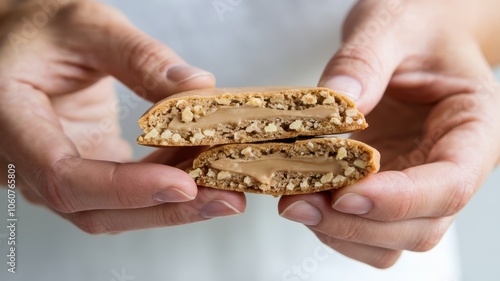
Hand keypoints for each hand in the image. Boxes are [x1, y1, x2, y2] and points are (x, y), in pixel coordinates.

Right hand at [0, 0, 244, 233]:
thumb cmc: (39, 30)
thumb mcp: (87, 26)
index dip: (126, 188)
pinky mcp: (78, 170)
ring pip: (110, 211)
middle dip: (164, 209)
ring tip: (221, 185)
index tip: (183, 184)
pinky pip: (118, 194)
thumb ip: (139, 55)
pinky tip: (196, 169)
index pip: (63, 176)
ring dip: (169, 203)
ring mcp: (50, 173)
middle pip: (94, 210)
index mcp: (8, 120)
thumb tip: (197, 86)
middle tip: (225, 198)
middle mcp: (22, 161)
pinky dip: (160, 185)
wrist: (21, 44)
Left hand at [279, 0, 499, 267]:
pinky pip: (365, 228)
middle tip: (298, 202)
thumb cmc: (418, 26)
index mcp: (474, 129)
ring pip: (391, 240)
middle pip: (419, 227)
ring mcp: (417, 182)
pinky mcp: (385, 185)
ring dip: (340, 232)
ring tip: (295, 202)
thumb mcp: (392, 26)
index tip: (344, 195)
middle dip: (356, 224)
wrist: (415, 34)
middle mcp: (451, 167)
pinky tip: (304, 197)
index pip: (449, 185)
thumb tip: (335, 103)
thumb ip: (364, 61)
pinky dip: (333, 225)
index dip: (397, 200)